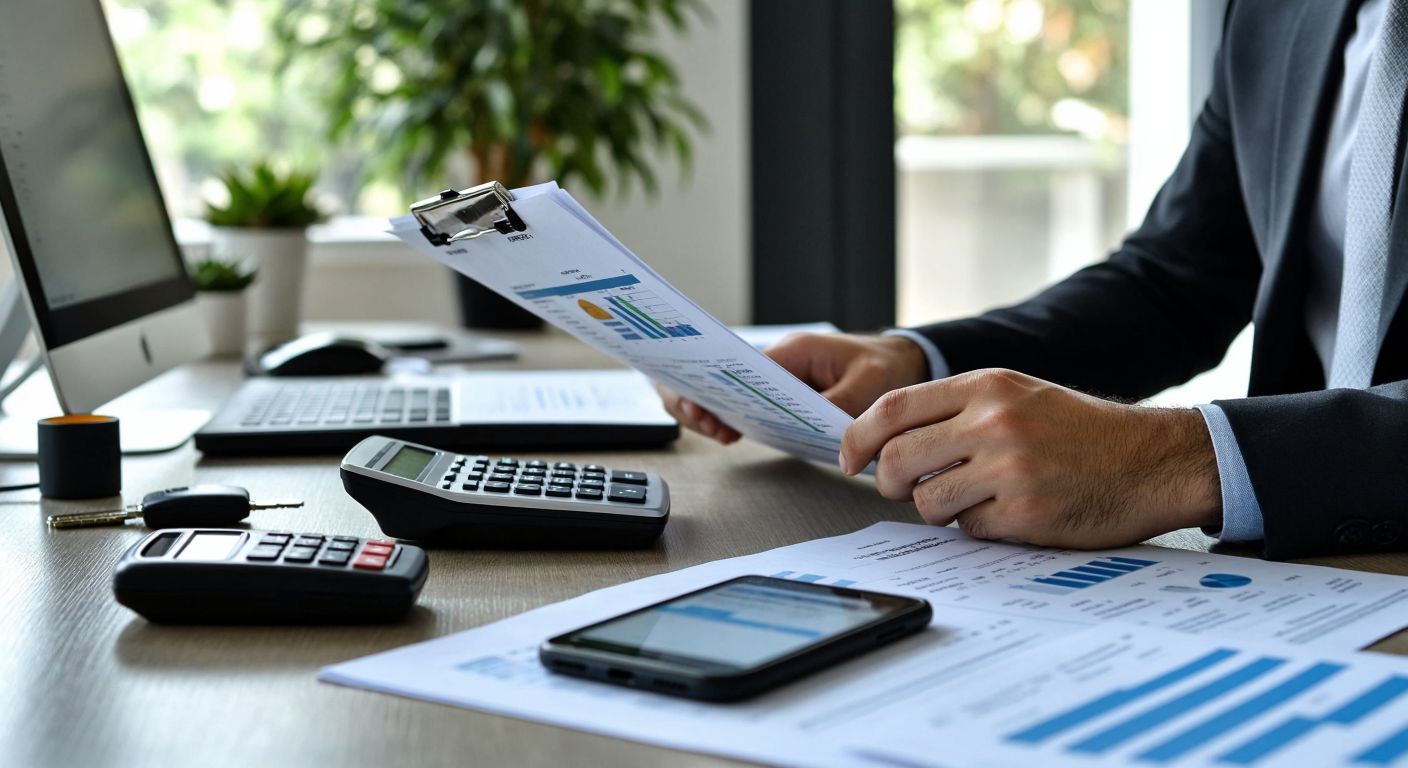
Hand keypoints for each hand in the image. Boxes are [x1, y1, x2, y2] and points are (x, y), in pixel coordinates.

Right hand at [655, 332, 929, 443]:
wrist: (902, 364)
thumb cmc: (885, 365)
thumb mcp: (871, 383)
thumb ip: (842, 406)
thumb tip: (818, 434)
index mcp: (794, 351)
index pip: (740, 365)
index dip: (718, 388)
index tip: (709, 409)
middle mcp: (779, 363)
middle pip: (721, 376)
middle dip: (702, 398)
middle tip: (706, 424)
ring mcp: (777, 381)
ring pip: (728, 394)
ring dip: (714, 412)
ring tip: (718, 433)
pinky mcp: (782, 398)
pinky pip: (747, 407)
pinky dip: (733, 420)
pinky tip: (730, 436)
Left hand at [839, 369, 1221, 548]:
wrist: (1151, 461)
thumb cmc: (1079, 432)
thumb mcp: (1017, 396)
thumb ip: (956, 410)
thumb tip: (887, 441)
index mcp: (985, 387)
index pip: (892, 408)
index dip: (857, 438)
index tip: (849, 459)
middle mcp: (993, 422)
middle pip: (896, 459)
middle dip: (888, 482)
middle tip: (901, 489)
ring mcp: (1009, 468)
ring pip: (927, 501)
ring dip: (937, 509)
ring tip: (971, 499)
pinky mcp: (1025, 512)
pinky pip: (969, 530)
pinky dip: (979, 528)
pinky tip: (1010, 513)